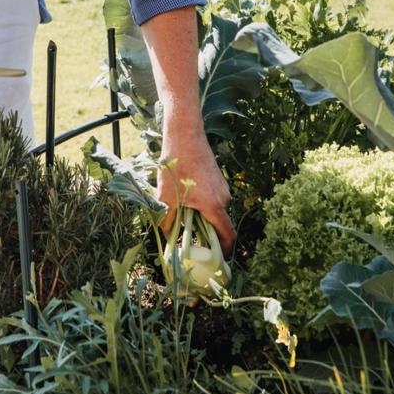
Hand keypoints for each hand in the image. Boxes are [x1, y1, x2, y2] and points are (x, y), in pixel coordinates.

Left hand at [157, 129, 234, 254]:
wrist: (185, 135)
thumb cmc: (176, 165)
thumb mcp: (166, 196)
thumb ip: (166, 220)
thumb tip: (166, 237)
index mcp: (214, 206)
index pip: (227, 235)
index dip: (224, 250)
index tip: (216, 259)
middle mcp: (223, 198)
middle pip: (219, 224)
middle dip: (207, 233)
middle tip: (191, 239)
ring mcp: (223, 187)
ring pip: (215, 210)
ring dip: (203, 216)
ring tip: (184, 213)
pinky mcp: (218, 179)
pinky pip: (214, 199)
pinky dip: (204, 204)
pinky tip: (186, 197)